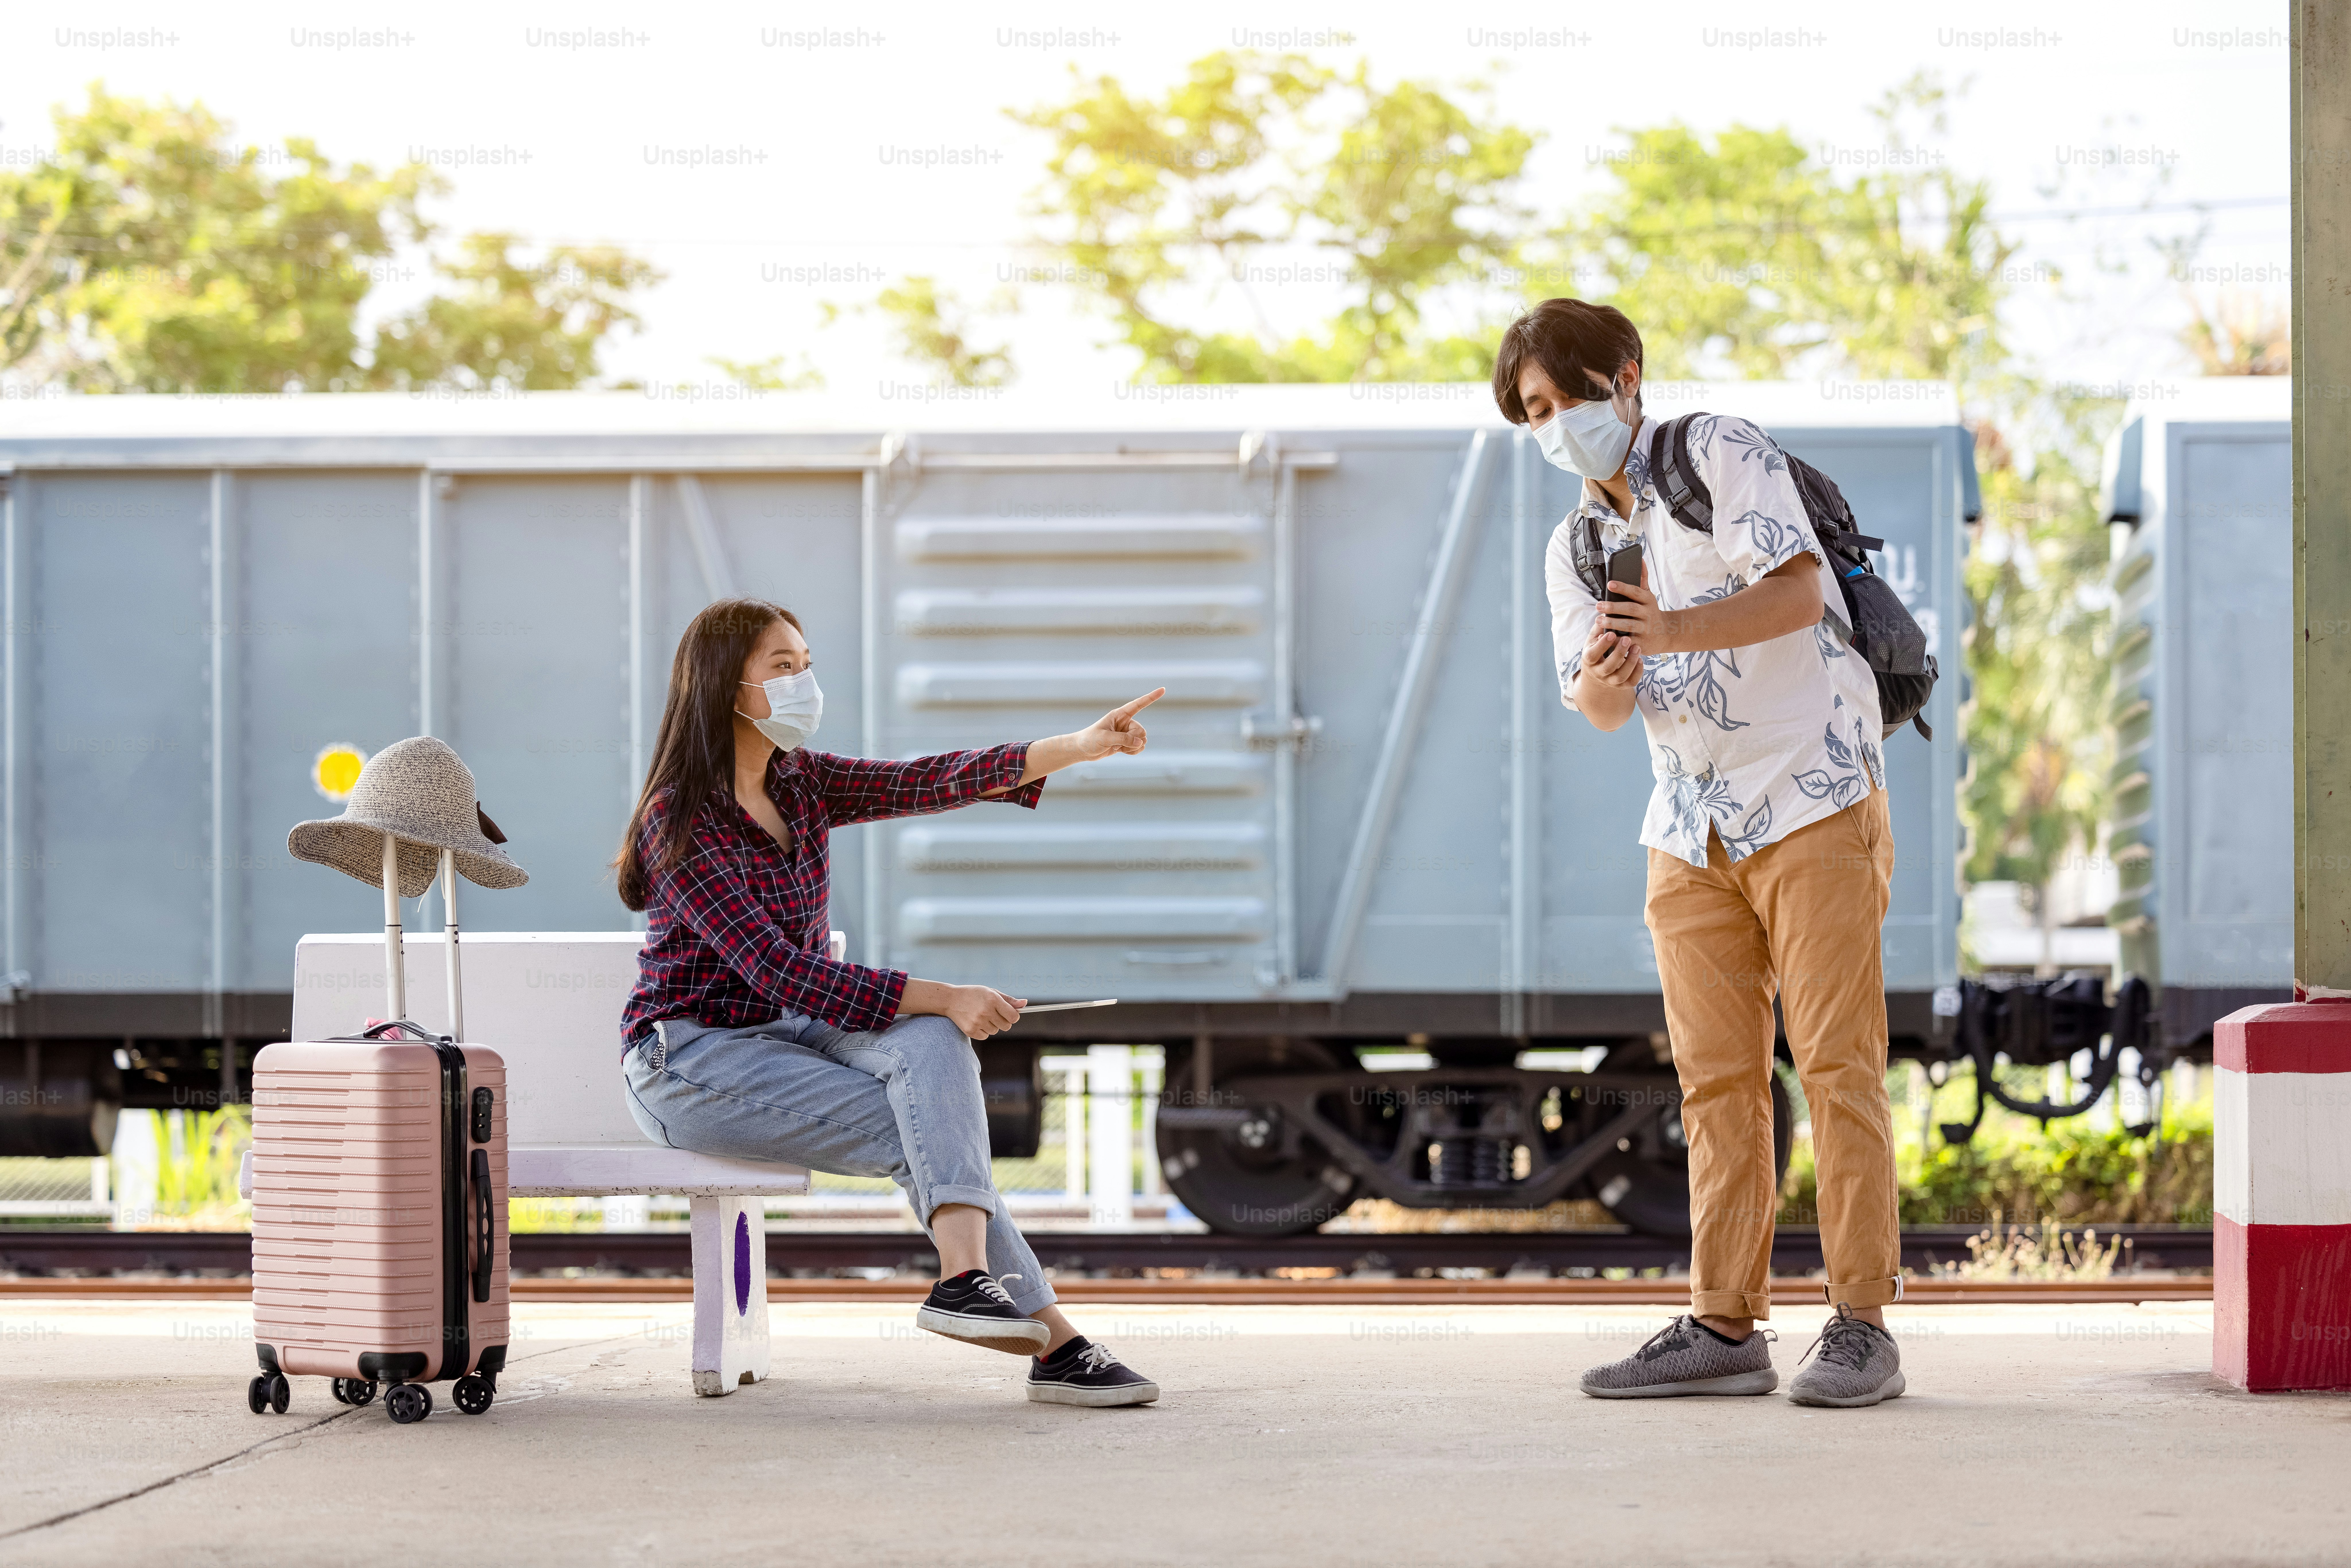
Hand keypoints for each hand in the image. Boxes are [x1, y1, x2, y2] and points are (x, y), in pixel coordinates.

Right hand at [902, 978, 1027, 1040]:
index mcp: (993, 1000)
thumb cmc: (974, 994)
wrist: (950, 999)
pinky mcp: (971, 1031)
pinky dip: (983, 1031)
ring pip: (995, 1031)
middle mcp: (986, 1011)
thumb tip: (1025, 1003)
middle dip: (1003, 1021)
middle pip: (1006, 1026)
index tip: (1009, 1014)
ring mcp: (978, 1022)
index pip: (1014, 1016)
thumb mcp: (991, 992)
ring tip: (981, 1015)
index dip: (1014, 1016)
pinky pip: (985, 1036)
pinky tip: (976, 1021)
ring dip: (992, 1025)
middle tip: (993, 1014)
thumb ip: (1008, 1000)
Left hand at [1071, 688, 1161, 760]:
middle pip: (1141, 731)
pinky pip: (1139, 747)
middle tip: (1117, 744)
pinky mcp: (1127, 742)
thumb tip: (1140, 742)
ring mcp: (1127, 732)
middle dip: (1132, 740)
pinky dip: (1133, 751)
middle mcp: (1125, 722)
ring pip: (1142, 740)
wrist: (1082, 750)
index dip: (1151, 697)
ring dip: (1131, 747)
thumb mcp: (1104, 738)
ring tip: (1116, 747)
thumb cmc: (1090, 740)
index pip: (1138, 704)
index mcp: (1119, 714)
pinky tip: (1121, 752)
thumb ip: (1122, 739)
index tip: (1163, 689)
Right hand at [1582, 625, 1643, 687]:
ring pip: (1620, 676)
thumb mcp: (1593, 640)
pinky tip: (1640, 659)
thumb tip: (1604, 614)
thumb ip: (1598, 629)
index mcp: (1589, 660)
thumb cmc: (1596, 650)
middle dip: (1618, 653)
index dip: (1602, 645)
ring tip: (1637, 648)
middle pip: (1608, 667)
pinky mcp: (1620, 685)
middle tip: (1628, 638)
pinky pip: (1630, 682)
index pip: (1593, 655)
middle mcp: (1598, 672)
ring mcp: (1609, 681)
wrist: (1596, 673)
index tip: (1612, 633)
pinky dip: (1637, 672)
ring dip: (1630, 662)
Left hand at [1596, 562, 1673, 654]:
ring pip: (1628, 626)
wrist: (1666, 633)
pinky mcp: (1642, 643)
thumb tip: (1639, 559)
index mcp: (1648, 600)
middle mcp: (1648, 614)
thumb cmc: (1650, 611)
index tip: (1609, 584)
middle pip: (1630, 609)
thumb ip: (1642, 579)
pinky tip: (1605, 637)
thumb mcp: (1648, 595)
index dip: (1623, 587)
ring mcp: (1646, 629)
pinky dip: (1616, 640)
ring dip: (1612, 623)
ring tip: (1598, 620)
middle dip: (1613, 607)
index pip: (1635, 592)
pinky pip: (1627, 641)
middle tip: (1598, 605)